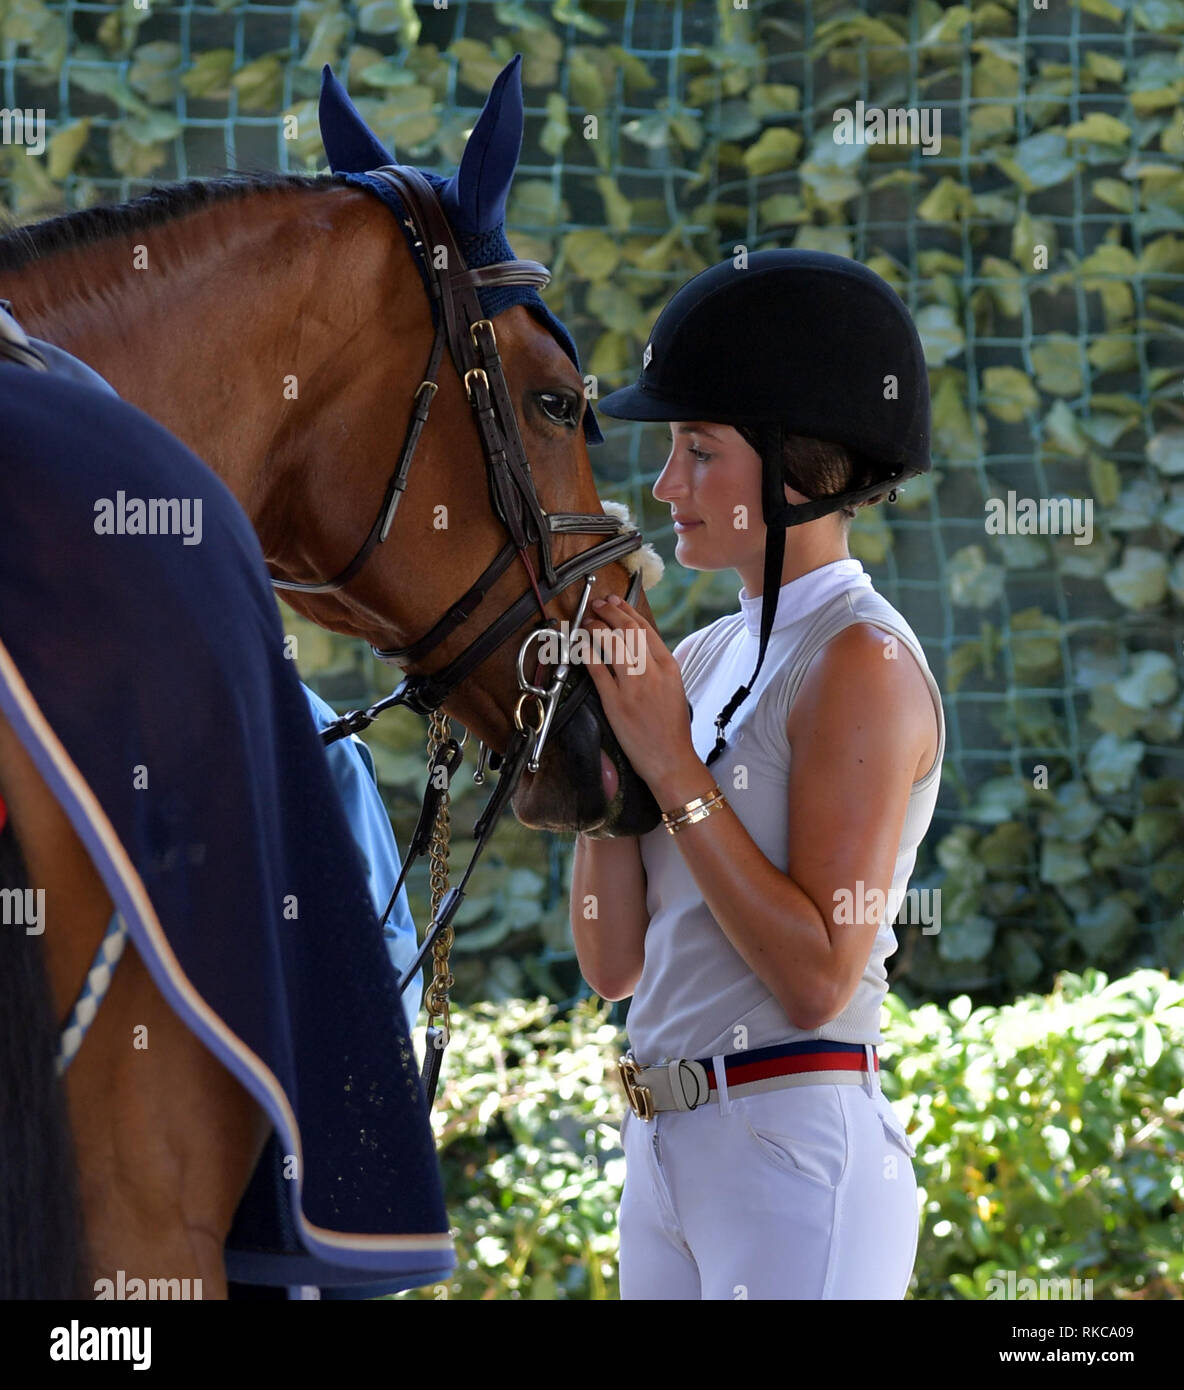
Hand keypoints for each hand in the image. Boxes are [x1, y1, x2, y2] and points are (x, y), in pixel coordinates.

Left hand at [581, 594, 698, 794]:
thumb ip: (657, 666)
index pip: (645, 628)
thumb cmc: (671, 728)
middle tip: (596, 605)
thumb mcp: (673, 688)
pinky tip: (581, 645)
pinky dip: (587, 653)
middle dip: (609, 612)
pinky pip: (598, 670)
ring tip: (586, 622)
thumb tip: (636, 646)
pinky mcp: (616, 702)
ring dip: (596, 627)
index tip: (614, 602)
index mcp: (669, 667)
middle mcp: (652, 672)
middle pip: (628, 630)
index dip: (626, 611)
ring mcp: (633, 686)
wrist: (670, 759)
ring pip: (612, 644)